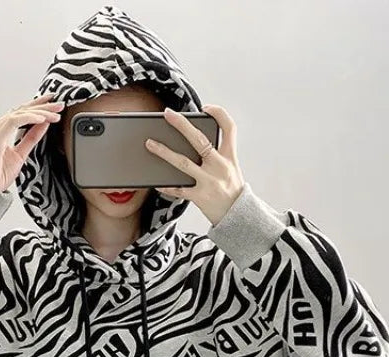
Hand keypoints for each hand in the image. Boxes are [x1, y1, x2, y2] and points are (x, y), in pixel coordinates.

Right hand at [0, 92, 64, 191]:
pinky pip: (14, 122)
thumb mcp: (20, 155)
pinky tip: (42, 119)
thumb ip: (30, 139)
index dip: (36, 106)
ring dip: (39, 112)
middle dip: (42, 106)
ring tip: (55, 114)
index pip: (20, 113)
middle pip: (21, 110)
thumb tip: (43, 125)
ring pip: (19, 113)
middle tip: (59, 105)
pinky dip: (29, 118)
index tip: (52, 104)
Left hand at [145, 105, 244, 225]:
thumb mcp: (232, 168)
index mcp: (230, 156)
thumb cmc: (232, 190)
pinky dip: (166, 186)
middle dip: (182, 125)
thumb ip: (219, 154)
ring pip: (183, 163)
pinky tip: (156, 182)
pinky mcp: (199, 197)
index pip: (229, 127)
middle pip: (200, 140)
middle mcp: (220, 166)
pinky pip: (178, 189)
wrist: (239, 216)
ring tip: (150, 143)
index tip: (206, 108)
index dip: (218, 113)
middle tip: (168, 114)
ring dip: (164, 152)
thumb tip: (194, 140)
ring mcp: (209, 181)